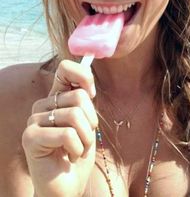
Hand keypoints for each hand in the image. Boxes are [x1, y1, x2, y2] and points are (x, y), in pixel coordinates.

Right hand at [22, 60, 97, 196]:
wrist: (67, 186)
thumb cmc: (78, 152)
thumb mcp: (87, 123)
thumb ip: (85, 102)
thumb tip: (89, 84)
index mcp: (57, 98)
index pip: (65, 69)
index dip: (84, 75)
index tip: (92, 93)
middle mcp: (43, 105)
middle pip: (80, 96)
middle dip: (91, 121)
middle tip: (84, 137)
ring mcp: (34, 120)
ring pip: (75, 115)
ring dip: (86, 138)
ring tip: (77, 149)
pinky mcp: (31, 137)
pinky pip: (67, 134)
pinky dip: (77, 148)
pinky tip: (69, 156)